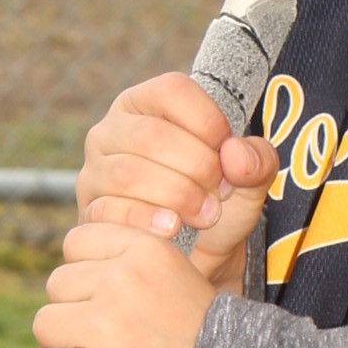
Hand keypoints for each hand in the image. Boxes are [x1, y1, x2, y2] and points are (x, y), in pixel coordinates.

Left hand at [28, 221, 215, 347]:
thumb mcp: (178, 275)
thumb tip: (74, 267)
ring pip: (46, 324)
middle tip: (110, 335)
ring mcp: (104, 328)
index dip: (86, 270)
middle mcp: (121, 281)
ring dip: (64, 343)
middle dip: (76, 308)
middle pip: (58, 284)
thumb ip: (130, 263)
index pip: (77, 241)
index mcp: (146, 250)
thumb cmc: (205, 337)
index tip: (105, 294)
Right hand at [77, 73, 277, 289]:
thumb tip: (235, 156)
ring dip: (177, 196)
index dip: (208, 122)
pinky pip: (111, 211)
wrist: (199, 257)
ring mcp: (96, 170)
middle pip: (150, 136)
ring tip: (205, 215)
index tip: (229, 155)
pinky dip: (148, 222)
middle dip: (196, 167)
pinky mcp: (89, 210)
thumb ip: (258, 160)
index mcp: (149, 103)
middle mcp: (114, 129)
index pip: (172, 90)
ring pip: (129, 174)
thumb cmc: (217, 202)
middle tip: (220, 193)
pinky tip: (173, 230)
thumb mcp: (250, 179)